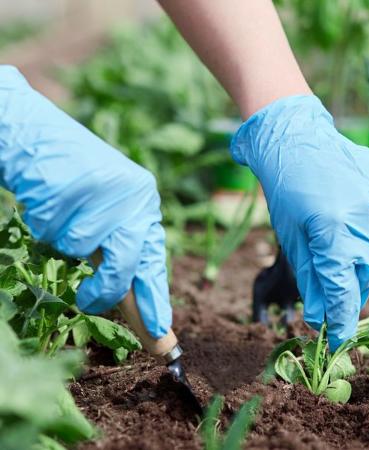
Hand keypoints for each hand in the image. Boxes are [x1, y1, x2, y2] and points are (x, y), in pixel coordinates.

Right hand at [0, 66, 170, 338]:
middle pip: (126, 263)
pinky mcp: (75, 183)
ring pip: (80, 247)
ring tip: (60, 213)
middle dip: (105, 289)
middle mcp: (135, 195)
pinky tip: (46, 198)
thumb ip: (119, 253)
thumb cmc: (70, 184)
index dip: (155, 300)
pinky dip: (44, 223)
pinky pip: (54, 229)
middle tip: (89, 301)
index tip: (162, 336)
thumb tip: (135, 306)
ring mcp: (106, 189)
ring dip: (62, 241)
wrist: (34, 135)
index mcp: (145, 205)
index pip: (153, 261)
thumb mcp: (105, 215)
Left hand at [232, 95, 368, 349]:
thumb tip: (321, 317)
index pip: (343, 288)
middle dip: (350, 287)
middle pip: (365, 271)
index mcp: (331, 229)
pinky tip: (353, 213)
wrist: (296, 136)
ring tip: (339, 236)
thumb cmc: (286, 190)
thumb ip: (311, 278)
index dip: (342, 318)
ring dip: (361, 254)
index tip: (339, 338)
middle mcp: (361, 214)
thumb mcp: (292, 238)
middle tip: (337, 292)